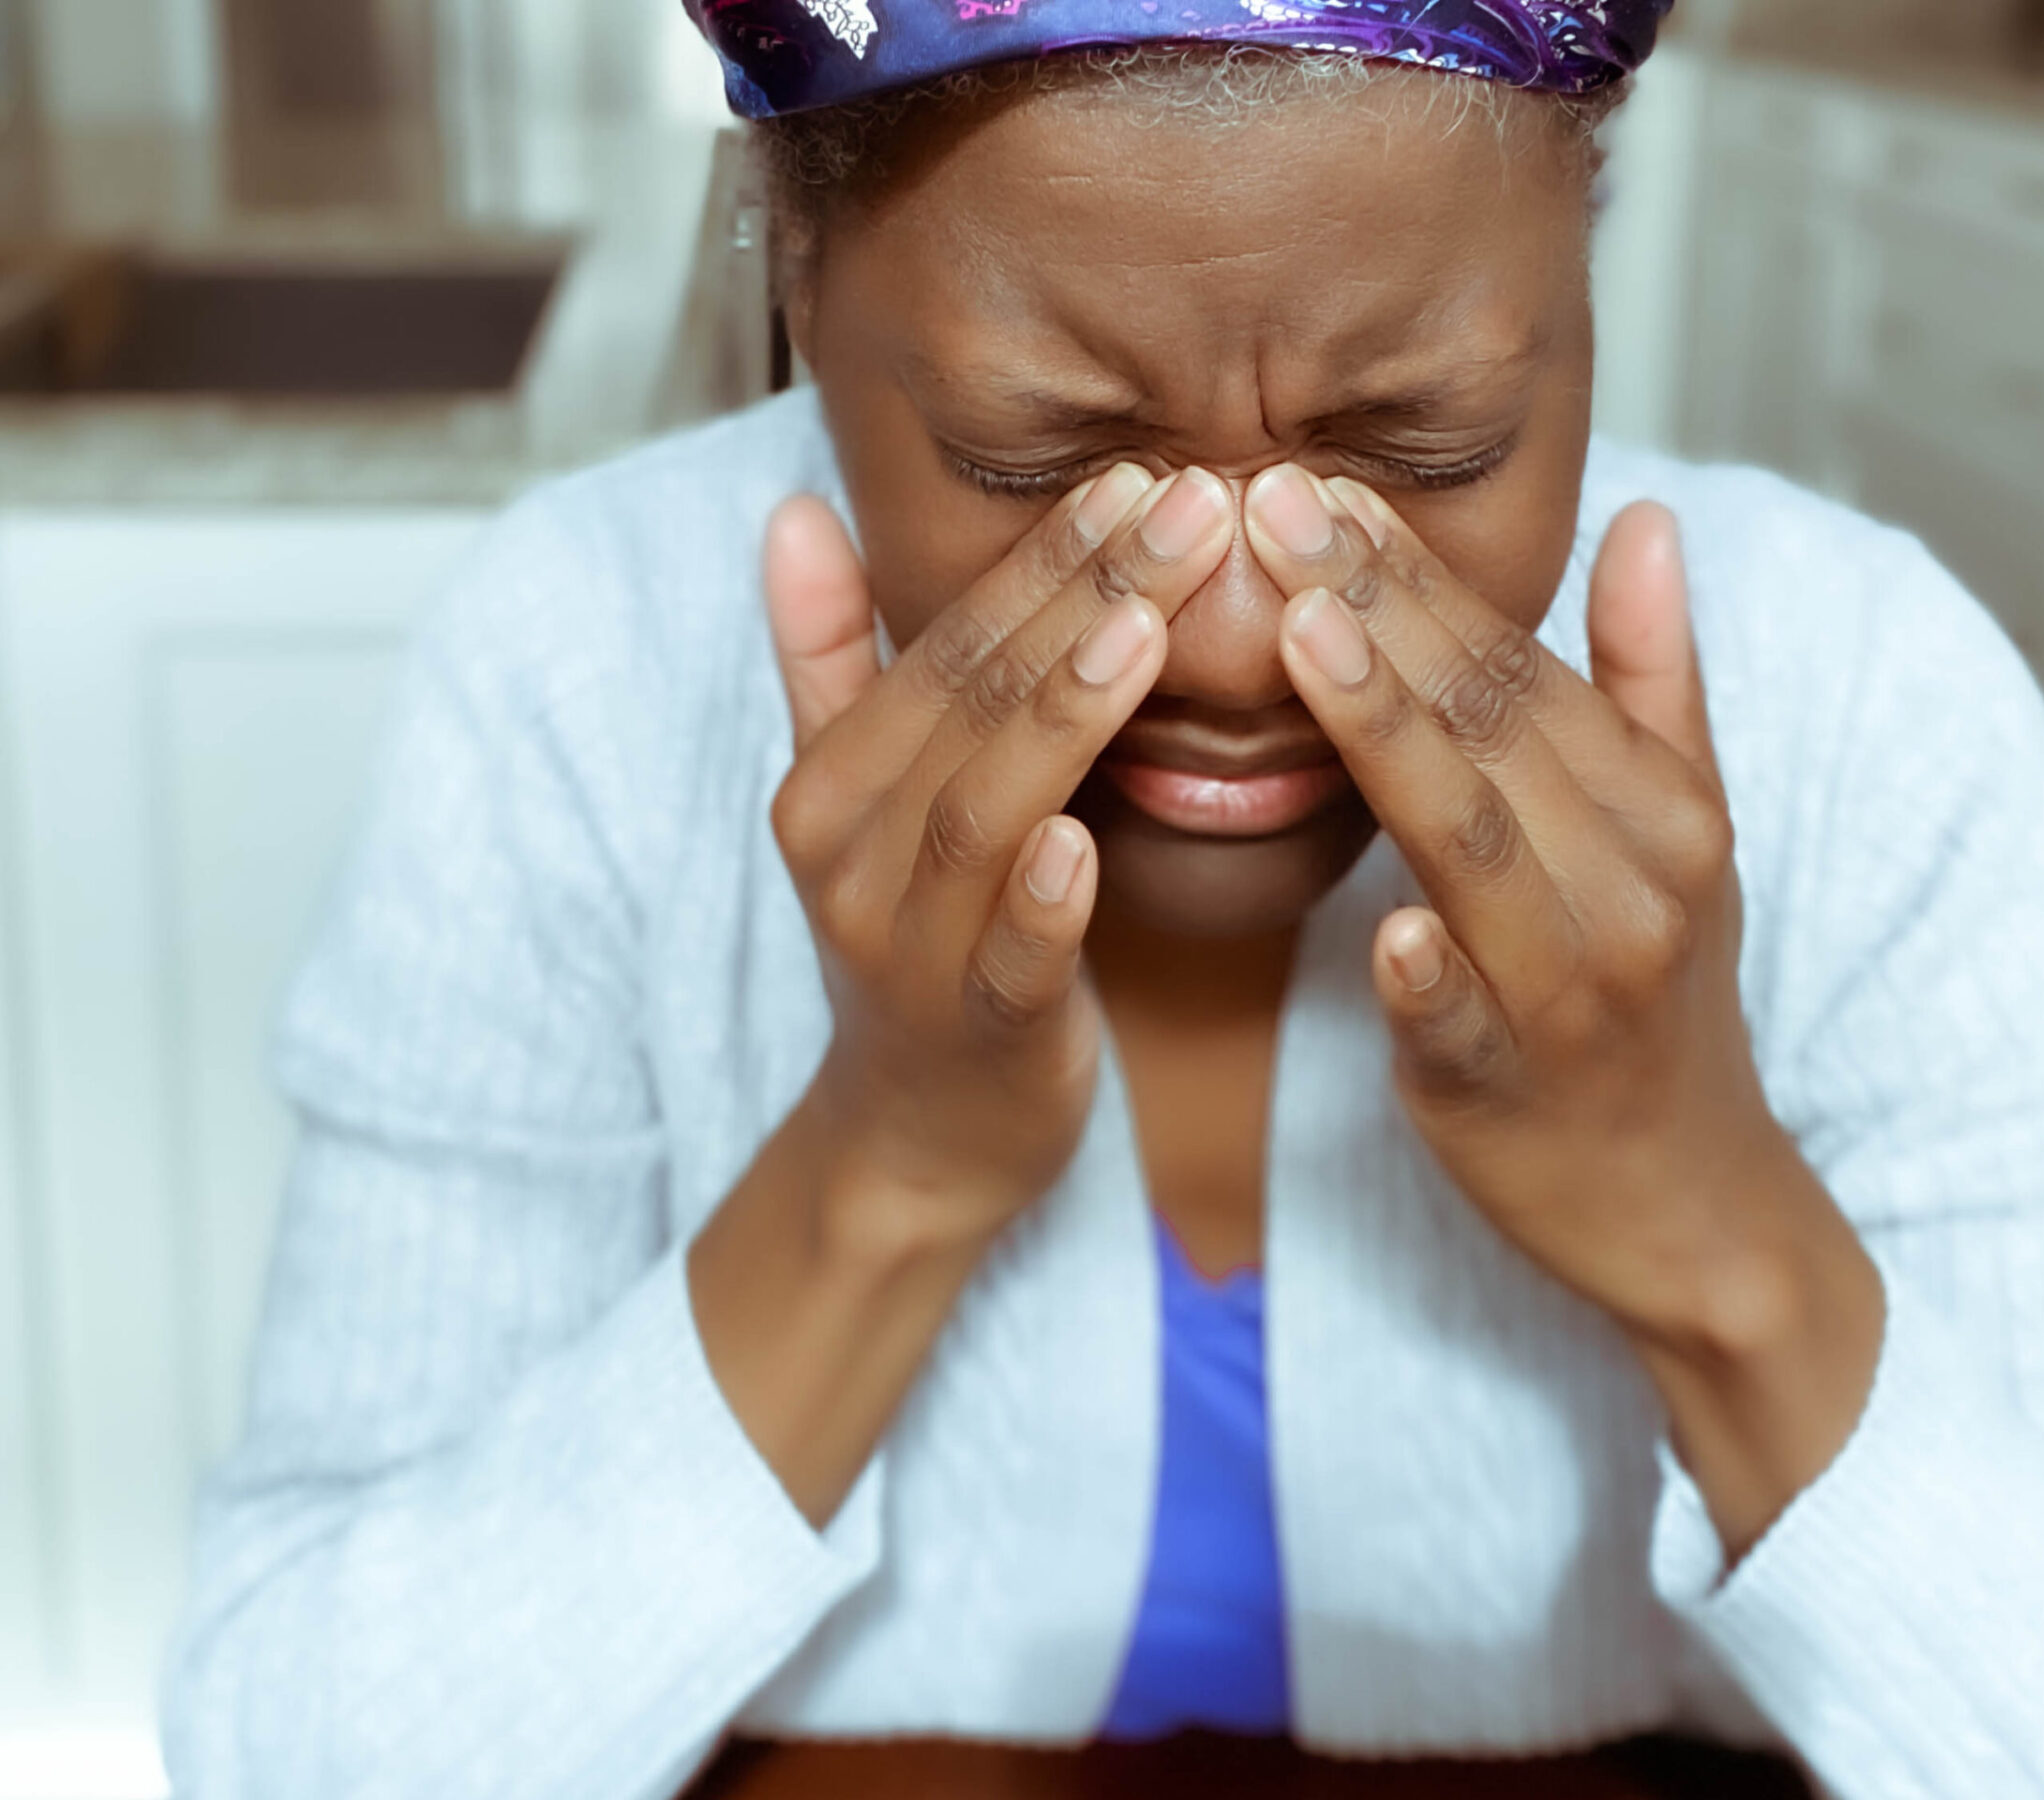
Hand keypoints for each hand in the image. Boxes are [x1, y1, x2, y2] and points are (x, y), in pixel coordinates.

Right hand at [689, 464, 1236, 1524]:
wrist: (918, 1137)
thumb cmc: (919, 942)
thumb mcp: (855, 802)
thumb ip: (830, 659)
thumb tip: (792, 512)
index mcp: (835, 784)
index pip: (944, 646)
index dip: (1040, 557)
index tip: (1141, 472)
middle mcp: (853, 855)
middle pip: (972, 705)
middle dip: (1081, 597)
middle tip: (1191, 504)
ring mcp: (909, 949)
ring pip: (987, 813)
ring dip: (1065, 716)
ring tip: (1148, 626)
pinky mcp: (979, 1034)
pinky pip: (1009, 961)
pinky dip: (1043, 901)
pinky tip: (1089, 842)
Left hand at [1243, 468, 1881, 1551]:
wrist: (1688, 1200)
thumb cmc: (1656, 1001)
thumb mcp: (1685, 832)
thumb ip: (1656, 677)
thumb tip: (1648, 517)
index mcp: (1658, 811)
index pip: (1523, 670)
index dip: (1422, 576)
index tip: (1323, 488)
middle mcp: (1631, 885)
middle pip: (1492, 728)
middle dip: (1380, 610)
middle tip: (1274, 505)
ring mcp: (1575, 992)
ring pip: (1473, 846)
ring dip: (1391, 740)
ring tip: (1302, 638)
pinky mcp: (1512, 1089)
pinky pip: (1464, 1023)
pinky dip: (1427, 977)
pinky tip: (1377, 930)